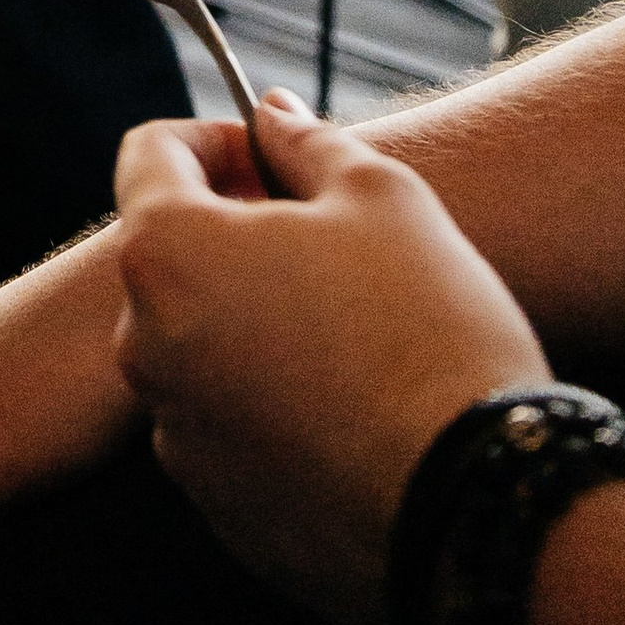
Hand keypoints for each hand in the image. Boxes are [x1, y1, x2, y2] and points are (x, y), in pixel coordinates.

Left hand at [113, 97, 545, 624]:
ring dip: (251, 326)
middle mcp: (146, 347)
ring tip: (350, 340)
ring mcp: (179, 437)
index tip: (274, 161)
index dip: (214, 141)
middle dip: (234, 238)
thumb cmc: (430, 331)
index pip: (149, 155)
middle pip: (171, 259)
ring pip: (199, 348)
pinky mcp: (221, 510)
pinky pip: (230, 432)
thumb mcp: (383, 196)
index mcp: (168, 252)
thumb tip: (269, 114)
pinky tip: (352, 414)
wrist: (478, 509)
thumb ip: (307, 143)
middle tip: (326, 251)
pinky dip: (271, 409)